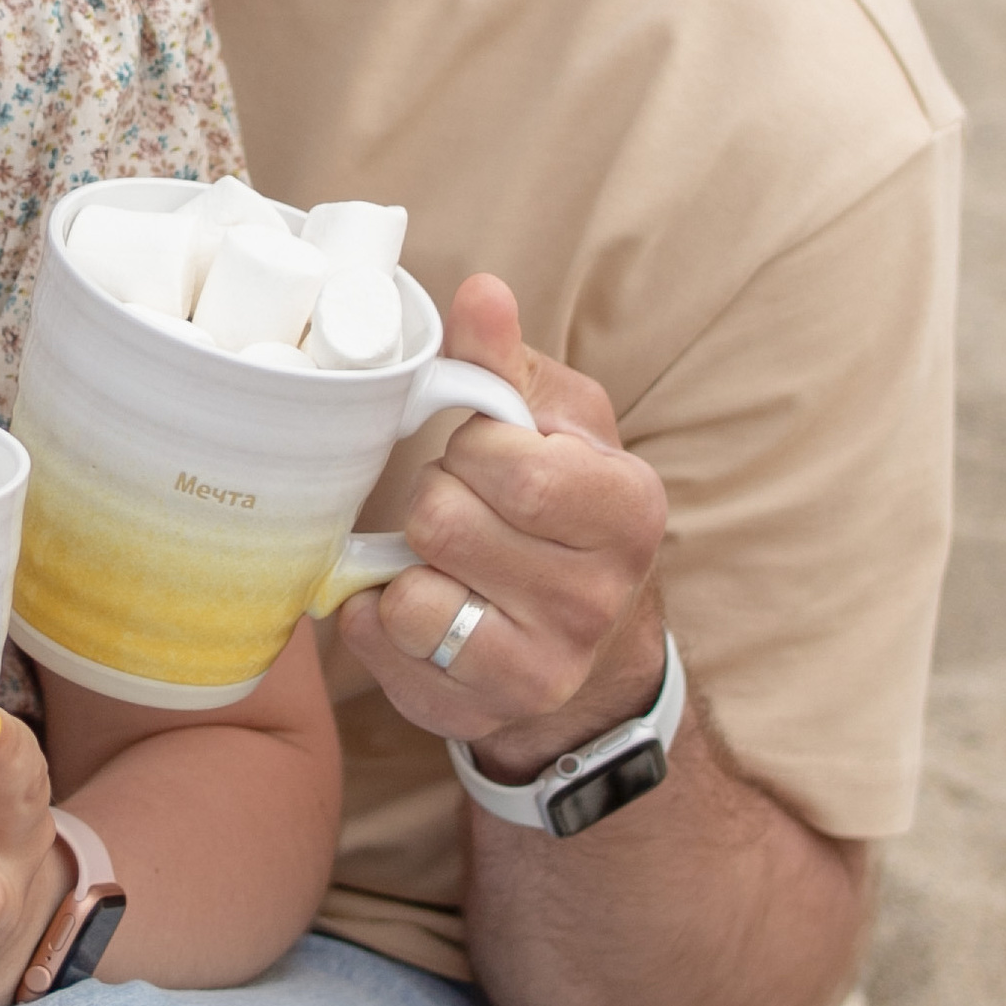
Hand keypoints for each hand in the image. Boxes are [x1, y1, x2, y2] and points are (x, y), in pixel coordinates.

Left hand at [335, 274, 670, 781]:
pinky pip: (382, 643)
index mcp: (626, 510)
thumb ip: (505, 362)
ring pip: (411, 593)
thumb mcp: (555, 423)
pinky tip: (420, 602)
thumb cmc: (564, 509)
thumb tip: (479, 293)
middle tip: (460, 506)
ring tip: (443, 559)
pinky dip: (379, 615)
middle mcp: (594, 600)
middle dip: (433, 498)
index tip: (484, 453)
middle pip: (444, 521)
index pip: (510, 465)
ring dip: (406, 563)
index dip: (473, 447)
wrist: (589, 643)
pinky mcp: (478, 712)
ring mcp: (540, 668)